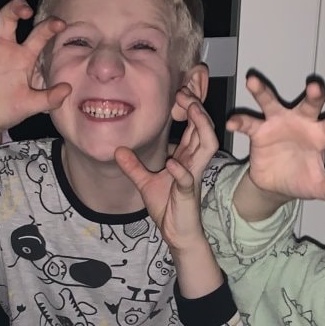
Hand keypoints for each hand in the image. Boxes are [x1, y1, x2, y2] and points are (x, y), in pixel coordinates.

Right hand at [0, 0, 70, 134]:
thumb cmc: (7, 110)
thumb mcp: (31, 105)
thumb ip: (49, 98)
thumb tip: (68, 90)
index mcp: (23, 56)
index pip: (38, 36)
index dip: (48, 28)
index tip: (59, 24)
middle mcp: (4, 47)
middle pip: (9, 17)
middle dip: (17, 8)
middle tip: (24, 9)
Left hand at [114, 95, 218, 256]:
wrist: (175, 233)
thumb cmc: (168, 207)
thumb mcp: (144, 182)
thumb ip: (133, 166)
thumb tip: (117, 150)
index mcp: (186, 156)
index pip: (193, 125)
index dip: (189, 106)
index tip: (178, 91)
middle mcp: (194, 162)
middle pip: (204, 127)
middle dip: (197, 107)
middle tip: (185, 91)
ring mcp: (193, 176)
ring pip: (207, 145)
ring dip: (201, 126)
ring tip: (191, 110)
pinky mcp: (188, 194)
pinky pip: (188, 179)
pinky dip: (182, 170)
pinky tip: (172, 163)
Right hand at [227, 74, 324, 207]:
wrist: (276, 185)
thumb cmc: (301, 178)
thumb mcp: (316, 186)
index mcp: (320, 135)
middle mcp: (301, 122)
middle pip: (310, 104)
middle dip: (314, 95)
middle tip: (315, 86)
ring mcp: (278, 123)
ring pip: (271, 103)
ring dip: (262, 92)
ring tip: (252, 81)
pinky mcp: (259, 131)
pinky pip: (248, 124)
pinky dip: (239, 122)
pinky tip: (232, 123)